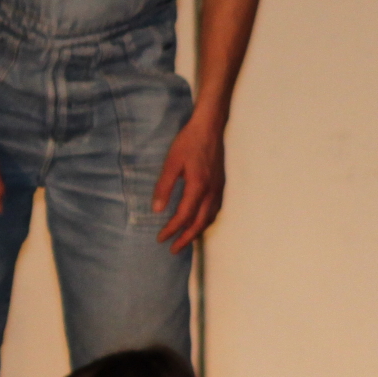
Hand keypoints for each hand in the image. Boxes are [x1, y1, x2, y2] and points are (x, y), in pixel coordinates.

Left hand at [154, 114, 226, 251]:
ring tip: (185, 240)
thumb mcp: (171, 163)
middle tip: (173, 249)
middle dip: (185, 238)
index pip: (183, 216)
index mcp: (198, 187)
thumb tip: (156, 210)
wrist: (210, 128)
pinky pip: (215, 210)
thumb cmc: (188, 143)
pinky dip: (206, 221)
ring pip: (209, 218)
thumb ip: (163, 187)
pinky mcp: (221, 185)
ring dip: (196, 231)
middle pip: (199, 223)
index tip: (160, 239)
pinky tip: (199, 222)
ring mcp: (219, 189)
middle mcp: (211, 192)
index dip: (171, 229)